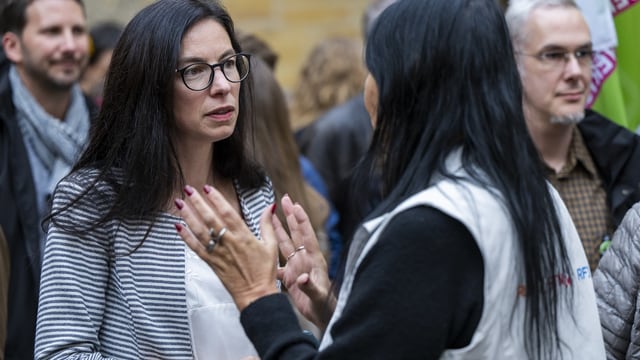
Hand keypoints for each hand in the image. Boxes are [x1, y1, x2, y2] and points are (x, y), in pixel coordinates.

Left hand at [176, 185, 278, 310]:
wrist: (256, 295)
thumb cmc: (265, 271)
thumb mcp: (271, 245)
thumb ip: (267, 224)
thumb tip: (270, 206)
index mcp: (244, 236)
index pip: (227, 212)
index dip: (216, 199)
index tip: (207, 187)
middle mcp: (229, 242)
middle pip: (210, 218)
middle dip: (198, 202)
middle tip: (187, 189)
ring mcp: (219, 253)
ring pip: (200, 231)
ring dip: (188, 216)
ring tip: (179, 203)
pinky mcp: (212, 263)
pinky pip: (196, 248)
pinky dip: (186, 237)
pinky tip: (178, 227)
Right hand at [274, 195, 335, 330]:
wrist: (323, 317)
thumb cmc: (324, 306)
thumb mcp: (318, 297)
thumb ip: (310, 287)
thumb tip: (302, 280)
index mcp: (314, 260)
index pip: (307, 235)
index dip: (301, 220)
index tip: (295, 205)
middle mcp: (305, 259)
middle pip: (296, 233)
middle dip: (290, 215)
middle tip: (285, 198)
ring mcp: (297, 266)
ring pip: (286, 243)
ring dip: (280, 229)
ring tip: (273, 214)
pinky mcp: (290, 276)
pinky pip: (278, 261)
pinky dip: (271, 253)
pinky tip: (263, 246)